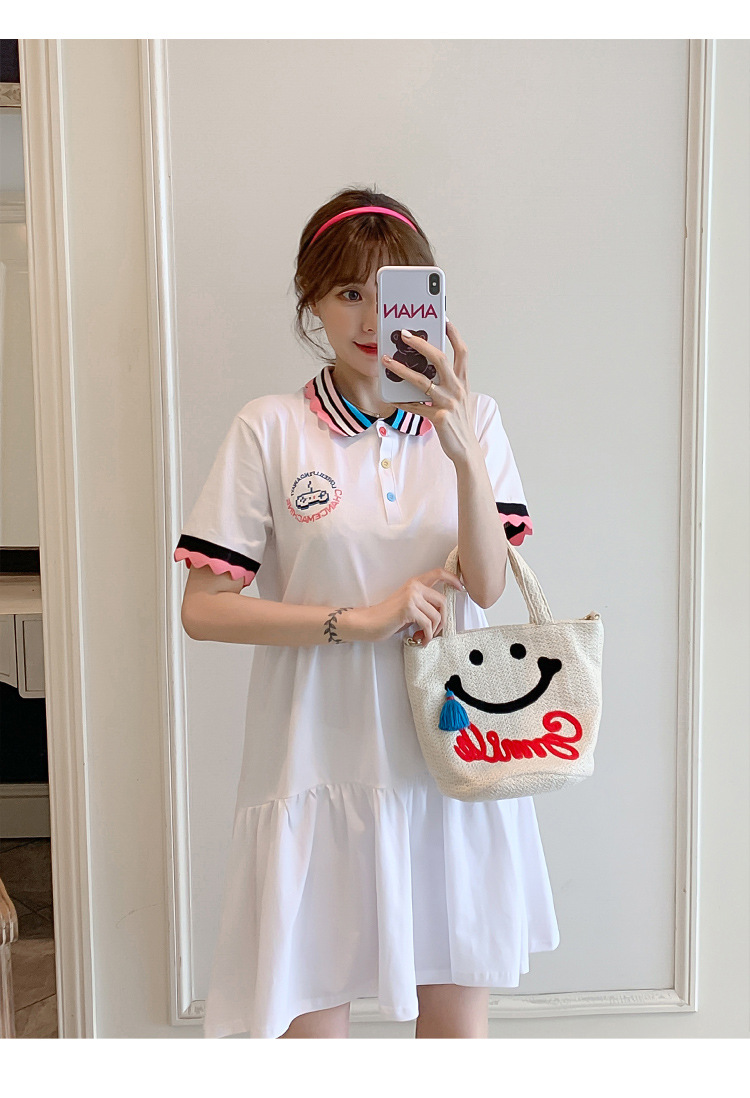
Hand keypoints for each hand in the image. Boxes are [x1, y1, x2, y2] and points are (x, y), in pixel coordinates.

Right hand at [356, 568, 463, 642]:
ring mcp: (411, 596)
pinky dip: (427, 635)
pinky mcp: (408, 609)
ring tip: (424, 636)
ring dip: (433, 631)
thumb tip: (442, 615)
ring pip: (437, 616)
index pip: (438, 573)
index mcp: (415, 583)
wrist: (368, 622)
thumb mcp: (408, 605)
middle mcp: (414, 586)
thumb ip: (424, 604)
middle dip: (443, 620)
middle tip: (435, 631)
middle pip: (443, 601)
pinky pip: (428, 624)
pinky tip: (420, 639)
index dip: (453, 578)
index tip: (461, 587)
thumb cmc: (387, 617)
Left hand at [382, 320, 478, 464]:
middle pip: (440, 359)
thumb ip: (445, 383)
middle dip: (421, 344)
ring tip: (386, 361)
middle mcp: (457, 389)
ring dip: (402, 370)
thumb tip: (422, 369)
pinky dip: (401, 402)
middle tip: (405, 334)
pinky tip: (391, 398)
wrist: (466, 449)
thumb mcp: (457, 398)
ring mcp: (448, 403)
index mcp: (463, 382)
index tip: (443, 318)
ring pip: (422, 381)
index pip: (461, 351)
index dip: (453, 334)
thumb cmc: (459, 422)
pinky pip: (415, 406)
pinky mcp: (439, 418)